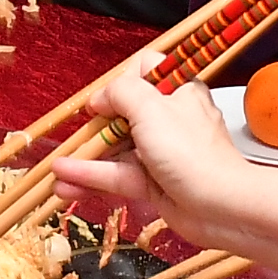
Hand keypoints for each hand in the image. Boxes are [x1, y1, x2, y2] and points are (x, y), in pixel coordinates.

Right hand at [49, 64, 261, 246]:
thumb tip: (99, 98)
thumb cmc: (190, 151)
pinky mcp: (154, 183)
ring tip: (56, 168)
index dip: (120, 82)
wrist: (221, 207)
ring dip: (86, 157)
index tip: (103, 100)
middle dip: (95, 126)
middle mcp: (170, 119)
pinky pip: (117, 175)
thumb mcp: (151, 108)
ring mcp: (161, 153)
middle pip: (124, 113)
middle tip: (75, 136)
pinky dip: (92, 178)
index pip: (145, 71)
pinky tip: (65, 181)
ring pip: (116, 149)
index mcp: (178, 91)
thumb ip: (120, 92)